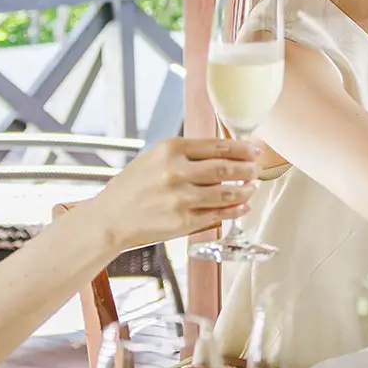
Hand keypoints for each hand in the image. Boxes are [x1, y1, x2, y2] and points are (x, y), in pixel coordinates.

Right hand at [90, 137, 257, 250]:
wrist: (110, 218)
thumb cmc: (133, 186)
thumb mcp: (155, 158)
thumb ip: (187, 154)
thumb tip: (225, 152)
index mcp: (170, 150)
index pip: (218, 146)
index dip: (242, 149)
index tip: (255, 150)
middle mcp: (176, 172)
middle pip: (226, 169)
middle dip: (248, 169)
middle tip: (257, 169)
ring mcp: (180, 198)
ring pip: (226, 193)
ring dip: (245, 191)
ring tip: (252, 188)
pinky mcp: (182, 221)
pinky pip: (217, 215)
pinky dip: (234, 210)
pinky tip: (242, 206)